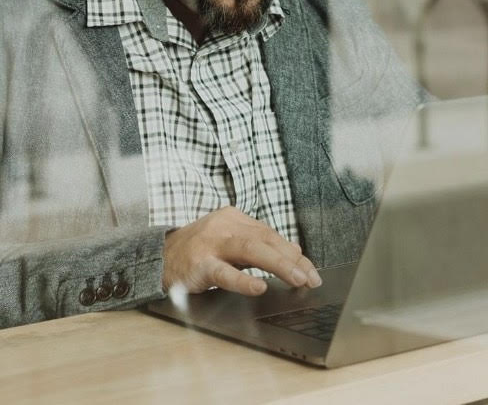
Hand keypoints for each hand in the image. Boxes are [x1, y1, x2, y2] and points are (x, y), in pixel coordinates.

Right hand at [162, 206, 321, 295]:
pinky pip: (224, 273)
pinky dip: (244, 281)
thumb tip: (294, 252)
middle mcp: (224, 226)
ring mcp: (211, 244)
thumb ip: (258, 244)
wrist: (156, 258)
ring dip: (278, 265)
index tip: (310, 270)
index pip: (270, 234)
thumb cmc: (197, 250)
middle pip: (265, 239)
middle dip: (292, 259)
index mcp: (234, 218)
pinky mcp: (199, 264)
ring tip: (297, 279)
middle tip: (311, 277)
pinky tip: (260, 288)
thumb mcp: (228, 241)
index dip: (293, 252)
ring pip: (251, 250)